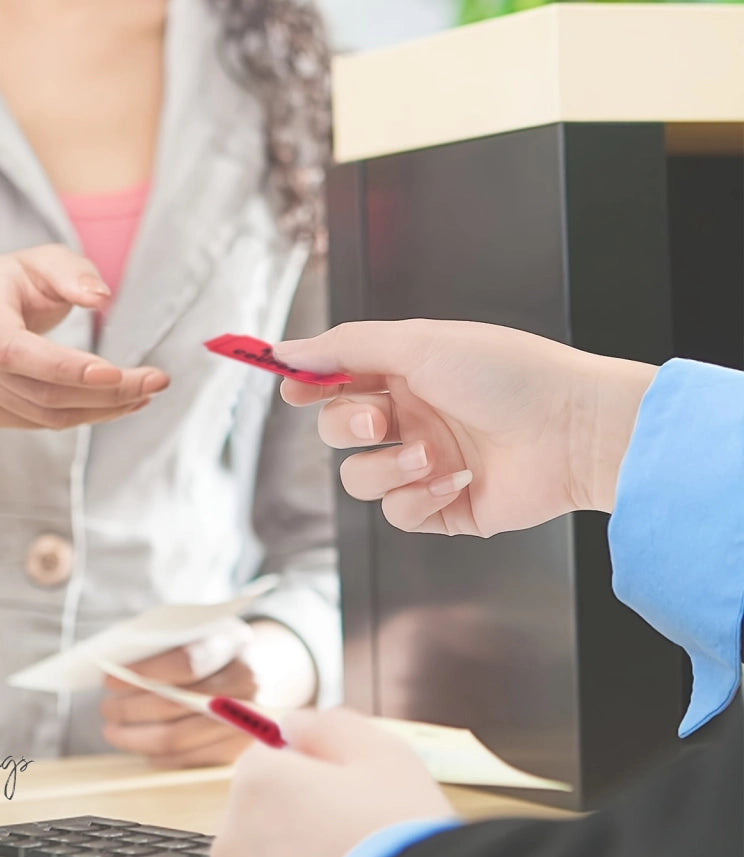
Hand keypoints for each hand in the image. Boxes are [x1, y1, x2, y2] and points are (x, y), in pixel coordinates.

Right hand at [0, 244, 168, 428]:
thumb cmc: (10, 284)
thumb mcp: (39, 261)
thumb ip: (71, 272)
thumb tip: (100, 296)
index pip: (14, 350)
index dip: (63, 367)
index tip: (115, 372)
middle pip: (41, 391)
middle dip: (106, 392)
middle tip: (155, 382)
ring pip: (46, 415)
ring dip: (103, 409)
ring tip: (144, 393)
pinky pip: (41, 424)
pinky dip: (85, 415)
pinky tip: (117, 402)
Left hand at [99, 621, 316, 768]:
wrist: (267, 669)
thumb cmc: (220, 646)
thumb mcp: (202, 628)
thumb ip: (167, 642)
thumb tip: (116, 666)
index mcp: (234, 643)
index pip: (185, 663)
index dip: (142, 673)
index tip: (109, 680)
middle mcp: (247, 685)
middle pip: (175, 705)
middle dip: (129, 709)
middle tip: (106, 708)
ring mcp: (246, 722)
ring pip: (177, 739)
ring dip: (135, 737)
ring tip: (114, 729)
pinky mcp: (240, 751)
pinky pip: (188, 761)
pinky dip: (157, 755)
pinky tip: (141, 744)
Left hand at [211, 708, 454, 856]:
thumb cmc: (397, 842)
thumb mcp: (381, 755)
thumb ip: (330, 726)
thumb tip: (296, 724)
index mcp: (257, 782)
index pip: (268, 753)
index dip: (311, 764)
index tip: (347, 785)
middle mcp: (234, 837)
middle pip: (265, 808)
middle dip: (302, 815)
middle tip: (358, 834)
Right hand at [275, 320, 656, 534]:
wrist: (571, 430)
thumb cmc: (506, 374)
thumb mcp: (418, 344)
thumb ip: (345, 347)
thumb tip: (285, 350)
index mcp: (404, 374)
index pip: (337, 382)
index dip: (310, 387)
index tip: (294, 390)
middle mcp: (411, 418)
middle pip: (338, 431)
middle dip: (348, 426)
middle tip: (381, 419)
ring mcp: (424, 465)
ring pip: (359, 478)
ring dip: (385, 468)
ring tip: (429, 456)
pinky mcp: (441, 508)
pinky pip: (397, 512)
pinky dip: (418, 498)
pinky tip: (455, 479)